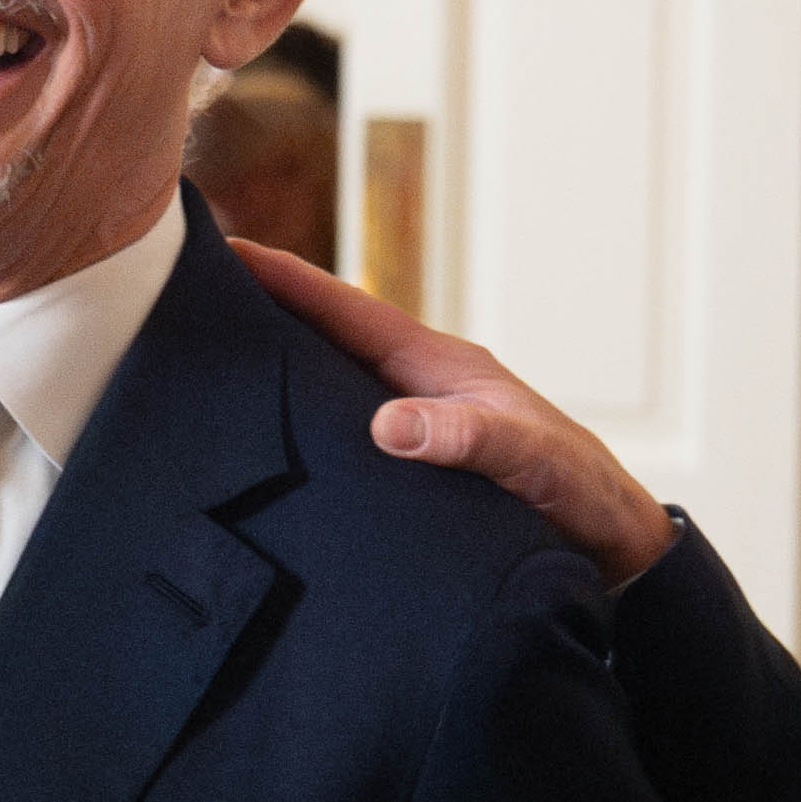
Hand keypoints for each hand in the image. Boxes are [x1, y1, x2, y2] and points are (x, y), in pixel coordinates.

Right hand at [230, 238, 677, 583]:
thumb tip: (386, 423)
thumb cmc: (580, 495)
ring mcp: (416, 427)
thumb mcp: (528, 458)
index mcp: (440, 366)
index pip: (348, 311)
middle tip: (187, 298)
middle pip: (326, 341)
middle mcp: (420, 388)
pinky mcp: (414, 469)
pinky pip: (343, 439)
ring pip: (330, 389)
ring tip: (206, 368)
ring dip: (276, 375)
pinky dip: (303, 432)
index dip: (286, 280)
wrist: (613, 550)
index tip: (224, 251)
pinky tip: (267, 452)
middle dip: (262, 316)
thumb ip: (465, 438)